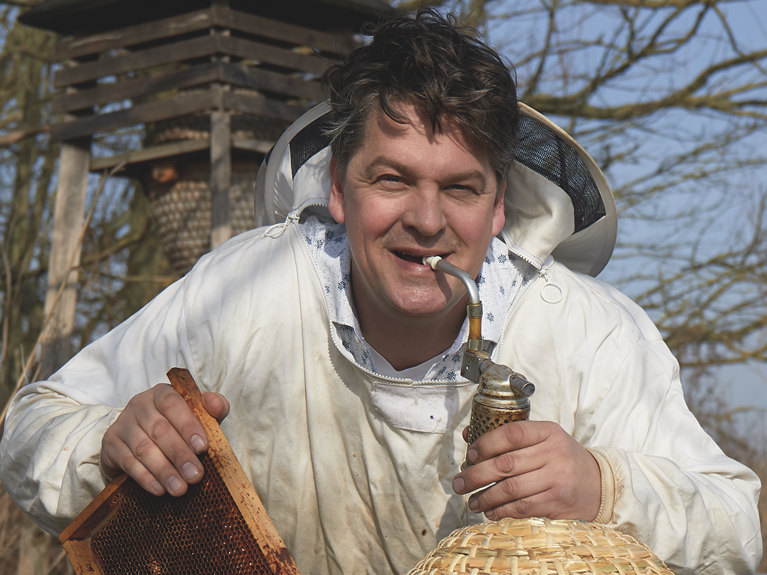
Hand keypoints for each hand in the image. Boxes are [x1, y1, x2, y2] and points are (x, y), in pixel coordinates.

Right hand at [100, 384, 229, 496]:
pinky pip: (128, 463)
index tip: (203, 448)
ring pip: (144, 449)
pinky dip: (145, 478)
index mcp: (161, 393)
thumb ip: (212, 408)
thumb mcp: (196, 414)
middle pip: (159, 430)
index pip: (173, 404)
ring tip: (180, 488)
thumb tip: (216, 404)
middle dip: (180, 455)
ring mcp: (122, 424)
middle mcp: (139, 404)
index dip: (188, 425)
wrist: (136, 439)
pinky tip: (159, 489)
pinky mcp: (110, 444)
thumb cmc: (176, 426)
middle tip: (195, 475)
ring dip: (164, 470)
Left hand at [452, 420, 600, 520]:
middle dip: (476, 475)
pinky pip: (522, 506)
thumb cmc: (562, 459)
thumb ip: (509, 436)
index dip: (486, 443)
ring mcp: (557, 477)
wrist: (598, 484)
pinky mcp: (557, 501)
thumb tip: (468, 435)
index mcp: (548, 431)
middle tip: (459, 483)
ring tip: (472, 501)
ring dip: (485, 497)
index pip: (512, 433)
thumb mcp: (543, 439)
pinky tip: (490, 511)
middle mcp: (554, 452)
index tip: (470, 454)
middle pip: (505, 463)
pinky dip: (501, 510)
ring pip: (511, 488)